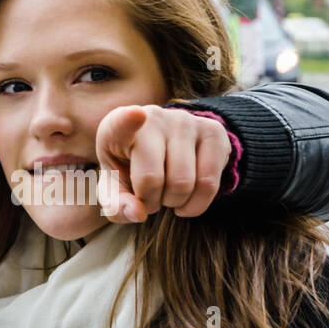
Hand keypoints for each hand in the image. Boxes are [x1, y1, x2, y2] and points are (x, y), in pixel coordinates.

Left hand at [95, 106, 231, 222]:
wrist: (164, 151)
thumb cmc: (130, 171)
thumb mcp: (114, 189)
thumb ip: (117, 205)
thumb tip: (139, 213)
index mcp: (116, 128)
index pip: (122, 123)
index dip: (127, 120)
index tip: (135, 114)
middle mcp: (153, 117)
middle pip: (153, 179)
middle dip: (150, 202)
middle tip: (149, 196)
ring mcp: (186, 121)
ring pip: (184, 183)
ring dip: (174, 203)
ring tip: (167, 194)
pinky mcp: (213, 132)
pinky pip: (209, 184)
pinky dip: (196, 205)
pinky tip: (187, 200)